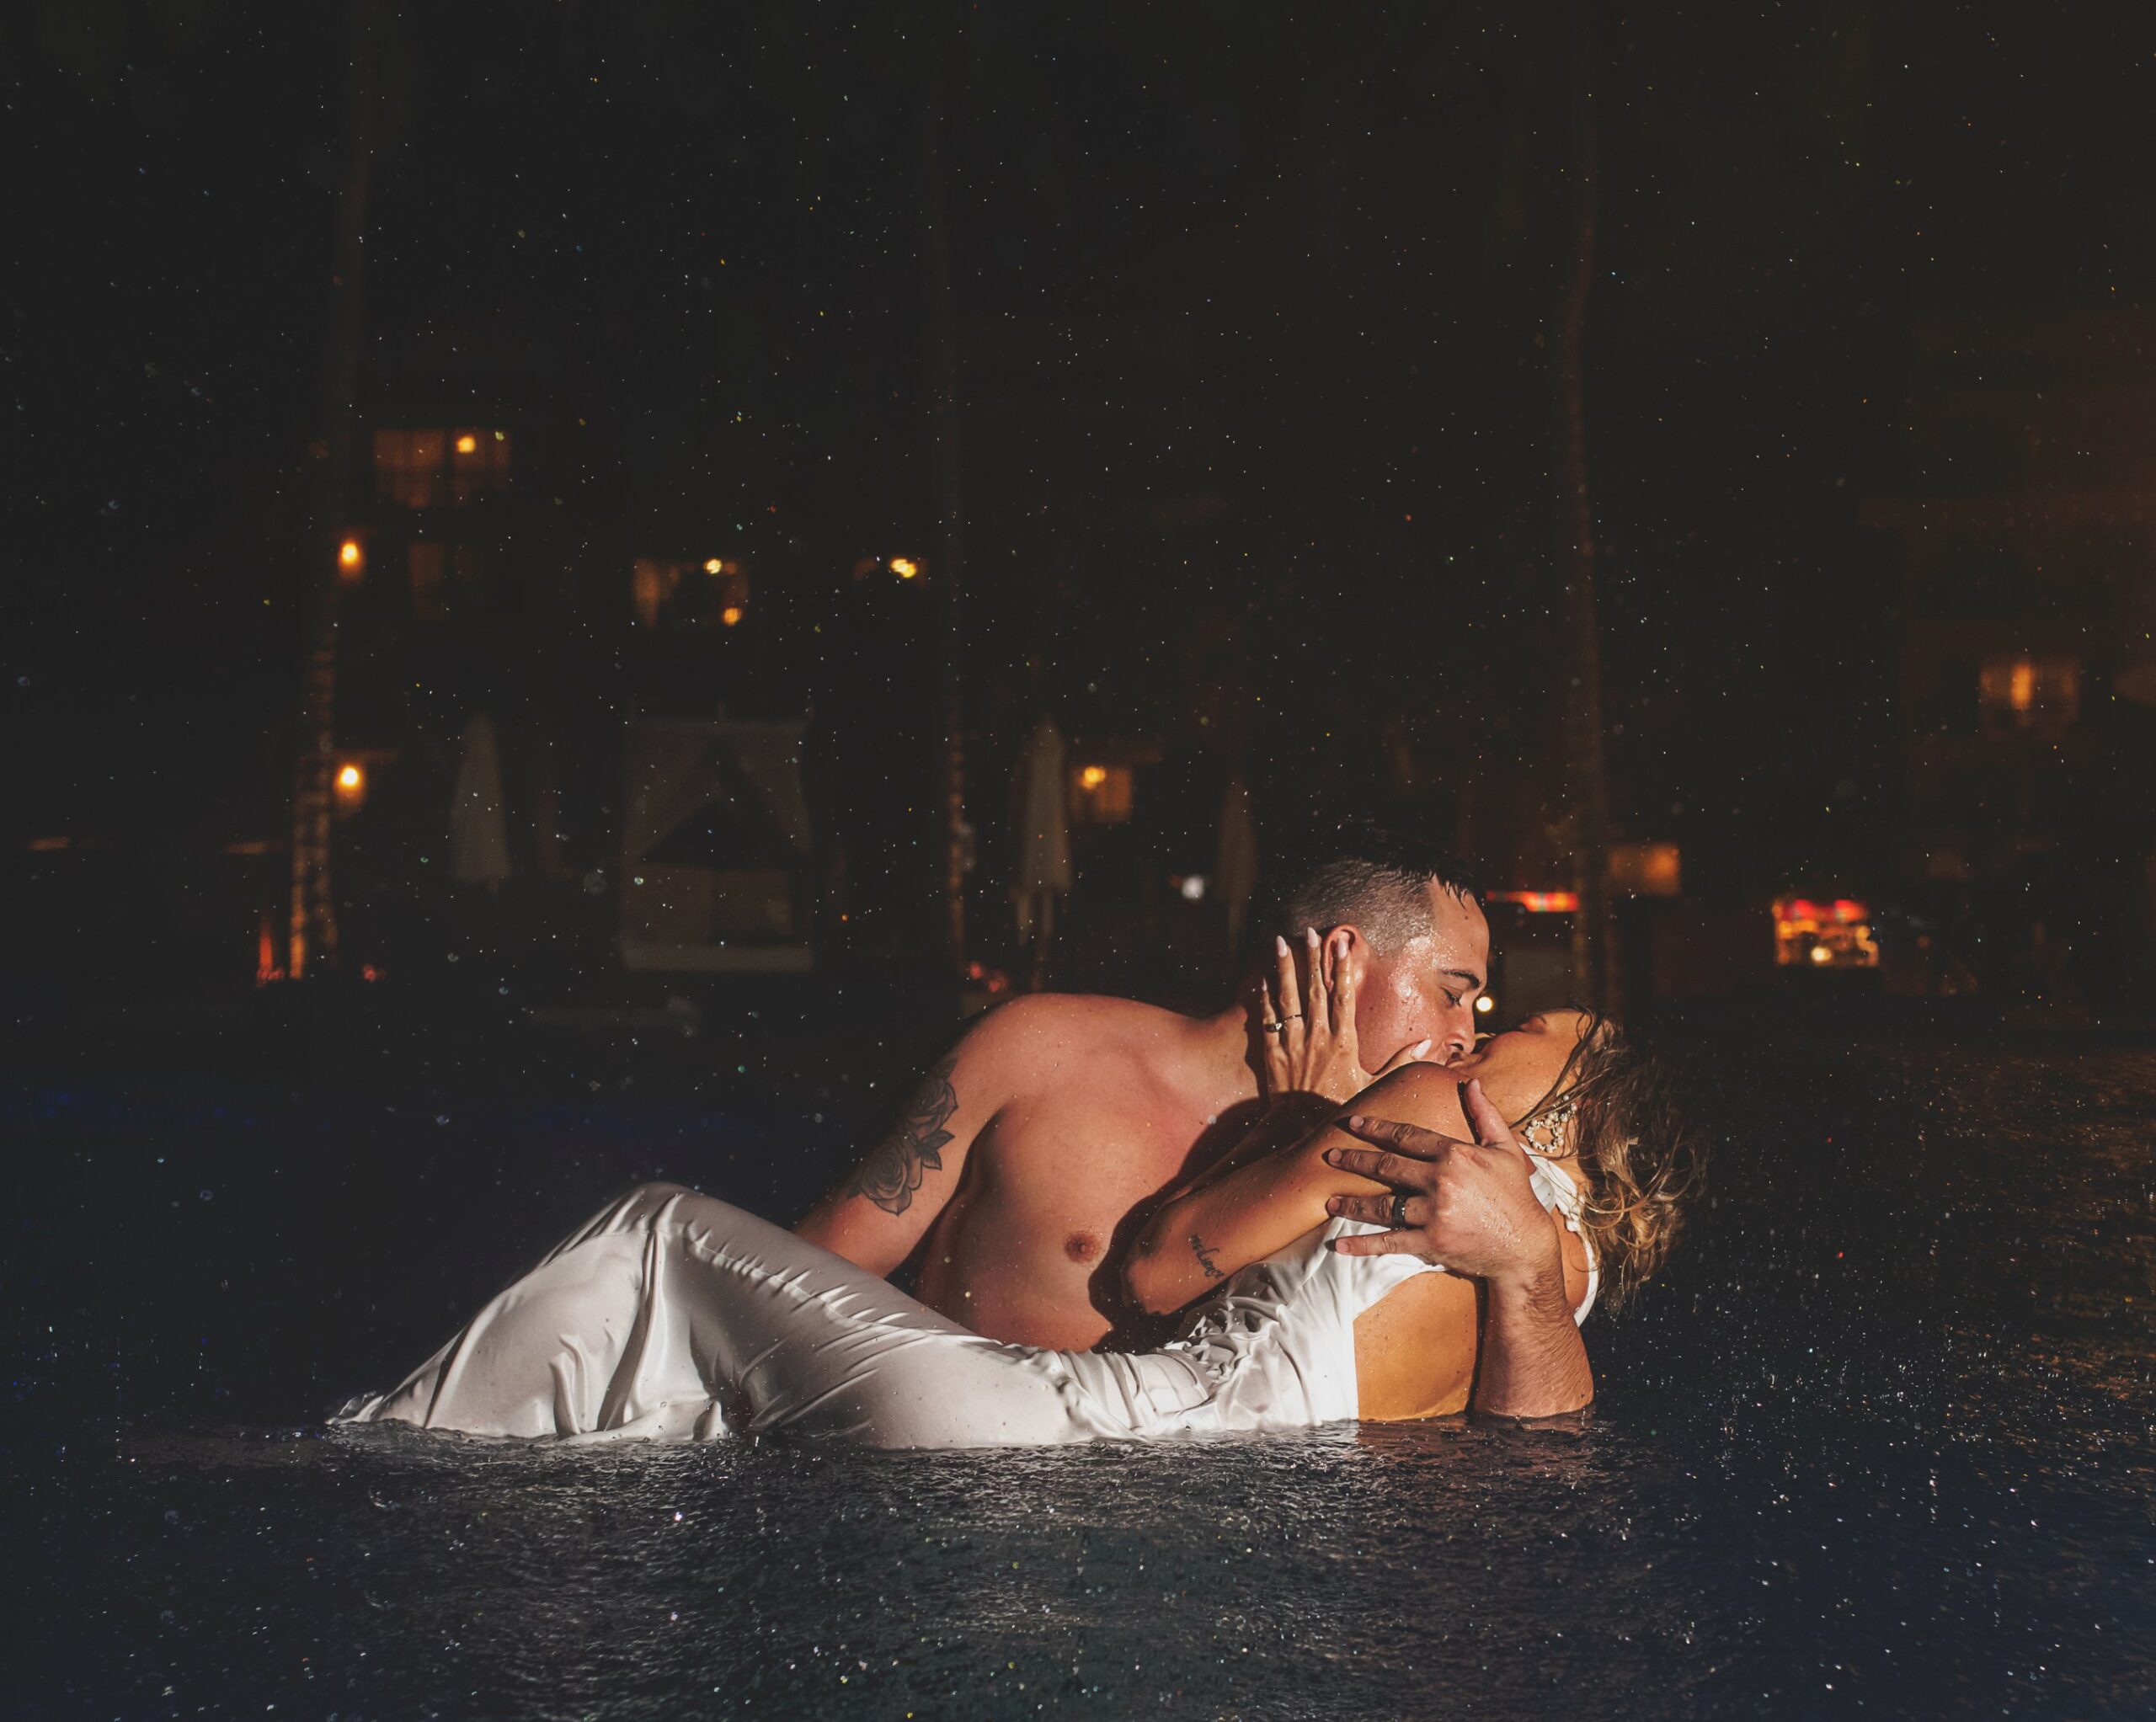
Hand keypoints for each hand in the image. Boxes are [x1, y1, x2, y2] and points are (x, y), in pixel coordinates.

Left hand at [1256, 927, 1430, 1104]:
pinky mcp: (1271, 1053)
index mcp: (1343, 1042)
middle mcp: (1316, 1037)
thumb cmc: (1340, 1109)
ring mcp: (1292, 1043)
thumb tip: (1427, 1044)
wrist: (1300, 1130)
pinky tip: (1262, 978)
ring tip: (1278, 943)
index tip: (1342, 944)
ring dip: (1283, 968)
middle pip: (1314, 989)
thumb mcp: (1375, 1087)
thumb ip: (1400, 1063)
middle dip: (1313, 958)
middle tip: (1310, 932)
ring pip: (1287, 998)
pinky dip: (1263, 998)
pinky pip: (1266, 1019)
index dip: (1342, 968)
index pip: (1343, 996)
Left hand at [1321, 1077, 1564, 1291]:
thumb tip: (1471, 1082)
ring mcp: (1435, 1212)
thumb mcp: (1506, 1149)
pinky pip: (1390, 1242)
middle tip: (1331, 1156)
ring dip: (1351, 1204)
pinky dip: (1362, 1245)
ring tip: (1329, 1201)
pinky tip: (1338, 1246)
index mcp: (1455, 1154)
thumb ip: (1485, 1114)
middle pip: (1386, 1166)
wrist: (1525, 1246)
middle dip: (1355, 1160)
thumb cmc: (1516, 1195)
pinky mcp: (1432, 1242)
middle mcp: (1441, 1180)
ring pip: (1382, 1205)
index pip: (1406, 1136)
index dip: (1376, 1129)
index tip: (1353, 1124)